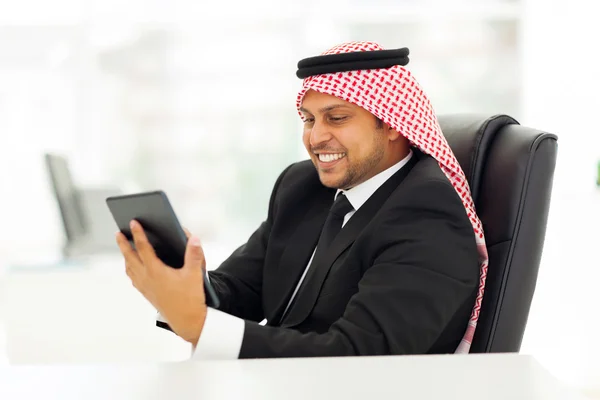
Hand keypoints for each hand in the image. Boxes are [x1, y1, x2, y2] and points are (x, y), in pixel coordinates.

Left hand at [116, 220, 206, 345]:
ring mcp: (144, 287)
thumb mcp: (194, 274)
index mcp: (155, 272)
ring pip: (129, 268)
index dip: (138, 234)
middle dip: (123, 244)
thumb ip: (194, 254)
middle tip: (118, 232)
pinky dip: (130, 268)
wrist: (187, 321)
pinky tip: (133, 266)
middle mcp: (146, 279)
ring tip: (125, 247)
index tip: (133, 223)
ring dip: (126, 256)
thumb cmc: (190, 298)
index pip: (143, 248)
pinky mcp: (146, 293)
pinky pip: (133, 277)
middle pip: (129, 257)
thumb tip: (193, 238)